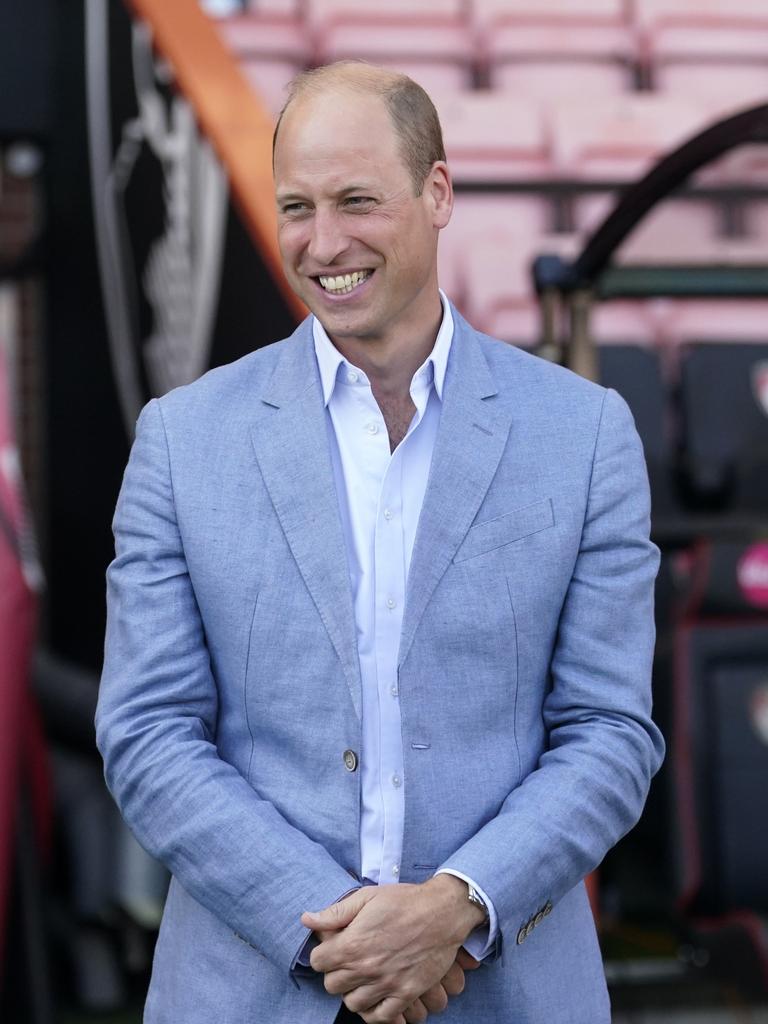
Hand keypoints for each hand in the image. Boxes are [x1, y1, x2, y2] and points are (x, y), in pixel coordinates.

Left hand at [301, 876, 485, 1022]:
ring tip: (362, 978)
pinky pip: (380, 1017)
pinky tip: (376, 995)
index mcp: (353, 944)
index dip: (323, 954)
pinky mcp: (406, 994)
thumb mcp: (367, 897)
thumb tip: (306, 919)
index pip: (318, 962)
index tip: (333, 948)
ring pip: (352, 1004)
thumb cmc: (404, 901)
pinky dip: (374, 1010)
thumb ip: (335, 912)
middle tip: (348, 962)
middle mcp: (366, 968)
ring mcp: (387, 984)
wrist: (442, 912)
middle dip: (336, 972)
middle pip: (332, 986)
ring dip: (353, 992)